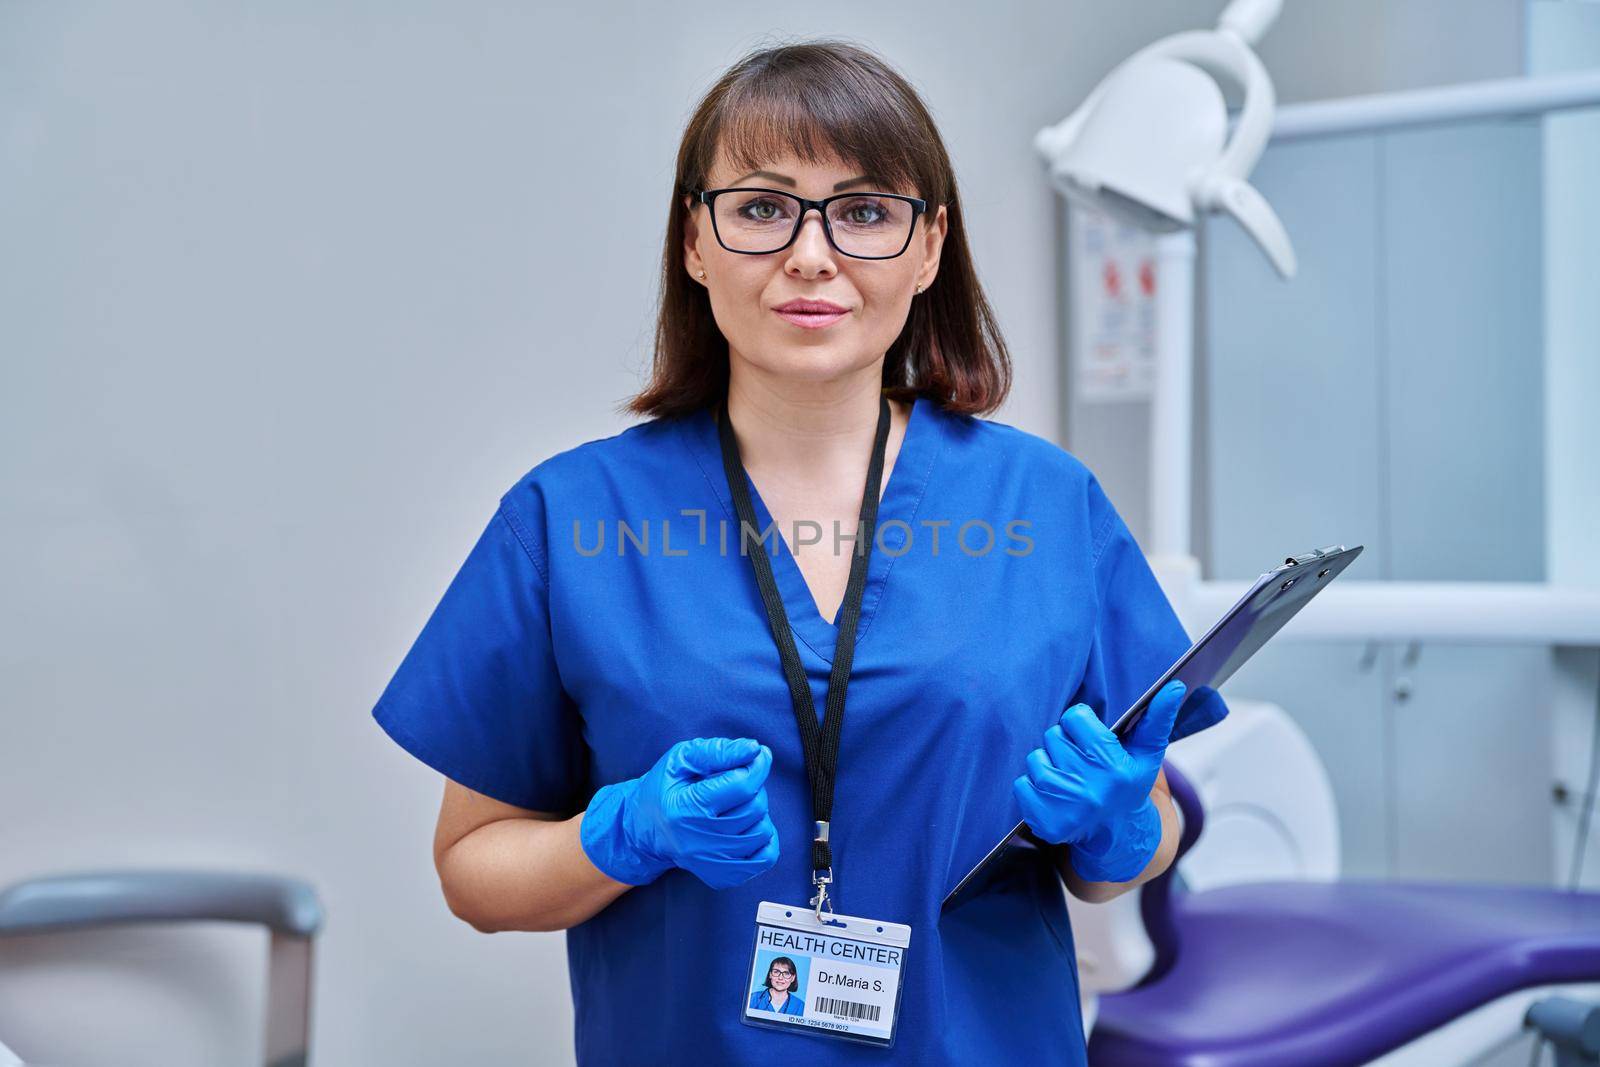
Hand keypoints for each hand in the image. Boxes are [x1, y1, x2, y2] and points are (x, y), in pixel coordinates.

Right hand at [580, 737, 779, 888]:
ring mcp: (710, 862)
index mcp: (685, 809)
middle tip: (738, 781)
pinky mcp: (720, 876)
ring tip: (739, 805)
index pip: (741, 786)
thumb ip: (717, 751)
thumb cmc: (662, 789)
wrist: (644, 829)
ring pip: (762, 832)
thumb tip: (754, 749)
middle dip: (754, 788)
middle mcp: (698, 841)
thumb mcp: (680, 759)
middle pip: (753, 809)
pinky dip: (766, 840)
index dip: (757, 766)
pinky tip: (749, 827)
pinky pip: (764, 858)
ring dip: (759, 813)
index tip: (757, 756)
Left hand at [1012, 680, 1185, 882]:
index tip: (1090, 740)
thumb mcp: (1147, 754)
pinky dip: (1032, 786)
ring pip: (1036, 759)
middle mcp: (1089, 787)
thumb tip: (1174, 687)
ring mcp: (1065, 807)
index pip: (1074, 717)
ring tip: (1067, 777)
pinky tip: (1054, 795)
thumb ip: (1158, 718)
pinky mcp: (1044, 821)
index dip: (1081, 725)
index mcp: (1113, 766)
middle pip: (1053, 736)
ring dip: (1048, 764)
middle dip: (1065, 745)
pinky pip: (1021, 784)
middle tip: (1080, 762)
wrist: (1118, 835)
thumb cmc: (1129, 785)